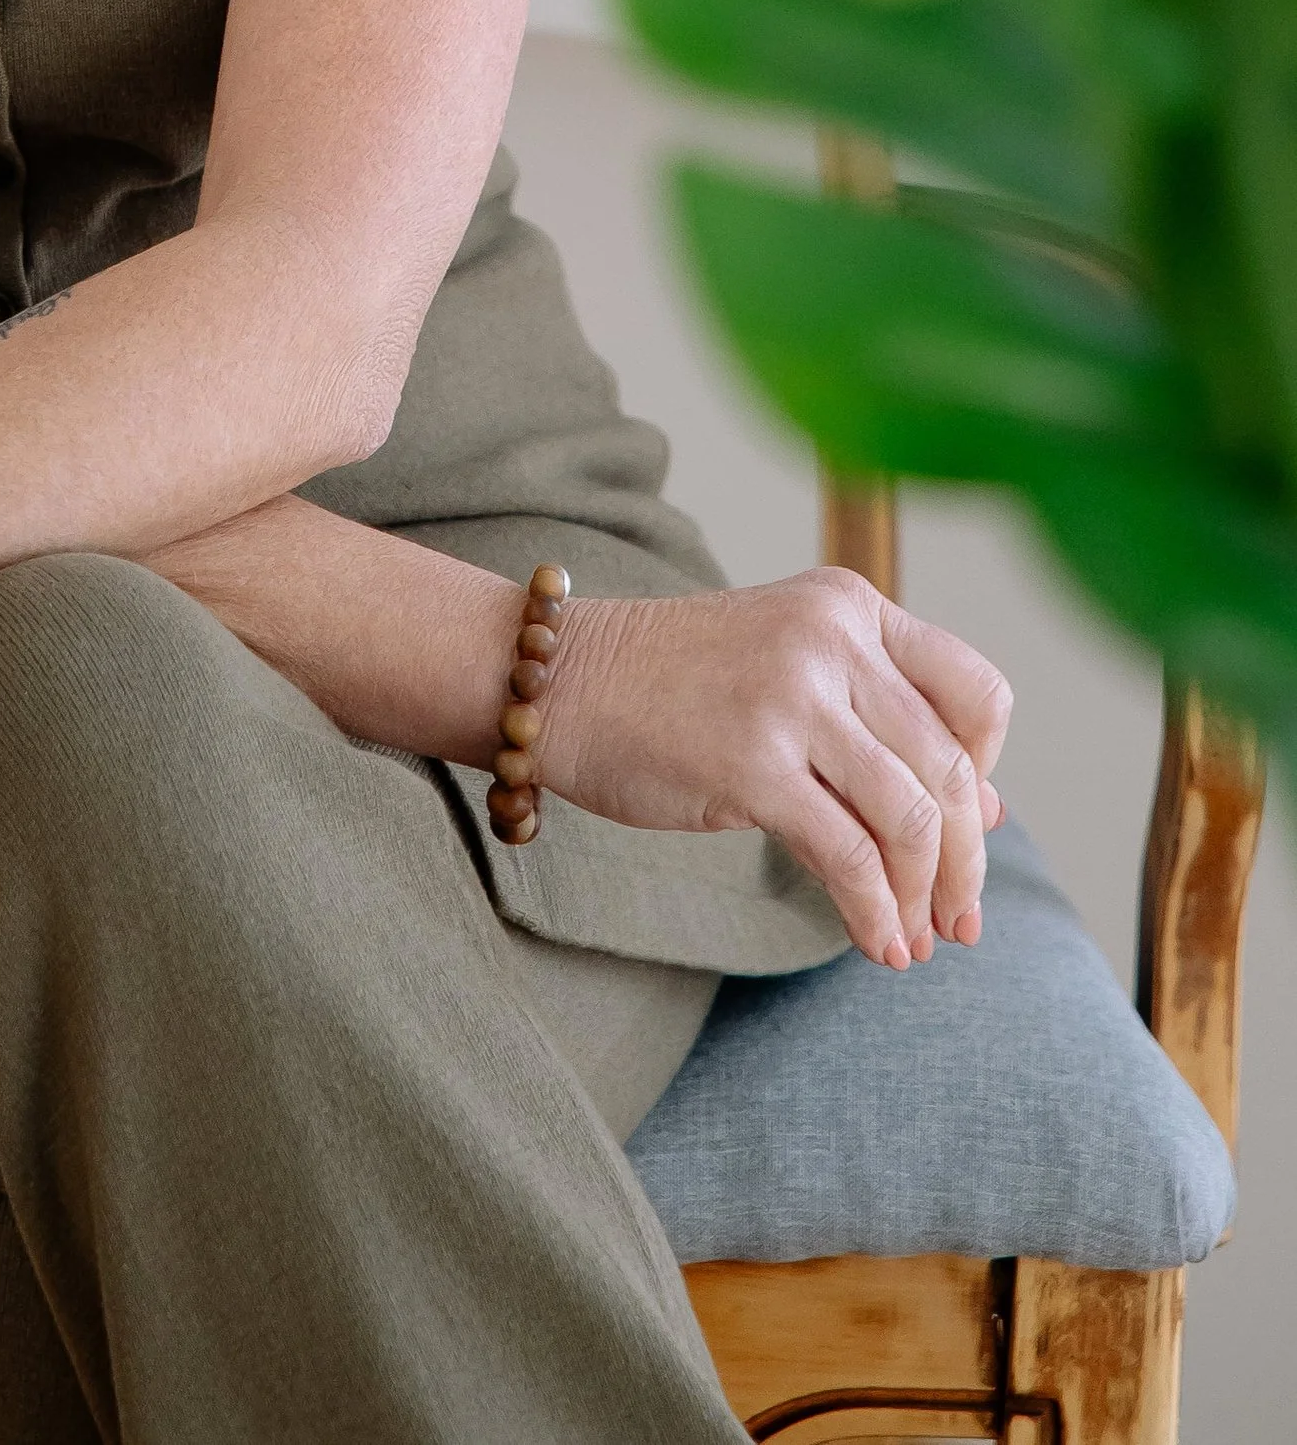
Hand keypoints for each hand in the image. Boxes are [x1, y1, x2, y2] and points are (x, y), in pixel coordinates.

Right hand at [535, 569, 1012, 971]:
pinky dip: (875, 913)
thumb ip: (883, 725)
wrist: (559, 680)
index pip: (977, 693)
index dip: (988, 772)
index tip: (968, 826)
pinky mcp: (751, 761)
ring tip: (916, 942)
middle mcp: (831, 638)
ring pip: (911, 817)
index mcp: (849, 604)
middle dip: (965, 862)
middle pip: (951, 769)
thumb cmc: (675, 684)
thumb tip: (993, 813)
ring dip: (925, 897)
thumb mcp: (790, 674)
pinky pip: (849, 854)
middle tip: (959, 923)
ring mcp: (792, 696)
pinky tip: (877, 947)